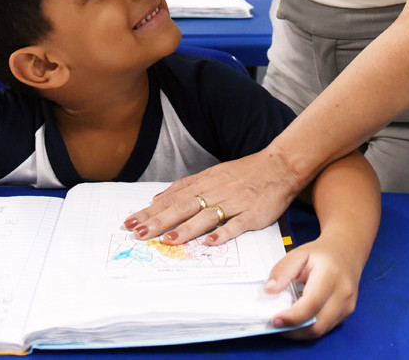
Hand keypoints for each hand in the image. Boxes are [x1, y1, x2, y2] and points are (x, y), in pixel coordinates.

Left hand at [123, 148, 303, 245]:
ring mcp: (233, 203)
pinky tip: (209, 243)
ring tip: (167, 241)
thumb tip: (157, 198)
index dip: (150, 212)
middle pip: (182, 208)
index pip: (171, 199)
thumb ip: (185, 187)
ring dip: (185, 229)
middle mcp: (215, 192)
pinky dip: (222, 233)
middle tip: (138, 233)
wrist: (278, 166)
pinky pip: (235, 225)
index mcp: (203, 184)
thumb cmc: (243, 173)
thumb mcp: (211, 174)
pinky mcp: (251, 214)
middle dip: (159, 221)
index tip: (130, 223)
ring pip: (205, 217)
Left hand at [266, 237, 363, 338]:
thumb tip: (269, 290)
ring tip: (285, 321)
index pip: (312, 303)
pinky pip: (325, 328)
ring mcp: (347, 306)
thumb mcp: (299, 254)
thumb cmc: (322, 254)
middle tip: (275, 323)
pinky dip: (308, 327)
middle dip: (293, 330)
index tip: (275, 320)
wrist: (346, 252)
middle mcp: (342, 294)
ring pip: (321, 331)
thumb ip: (283, 271)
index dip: (293, 317)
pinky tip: (298, 318)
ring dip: (300, 331)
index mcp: (330, 275)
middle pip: (317, 324)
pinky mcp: (346, 314)